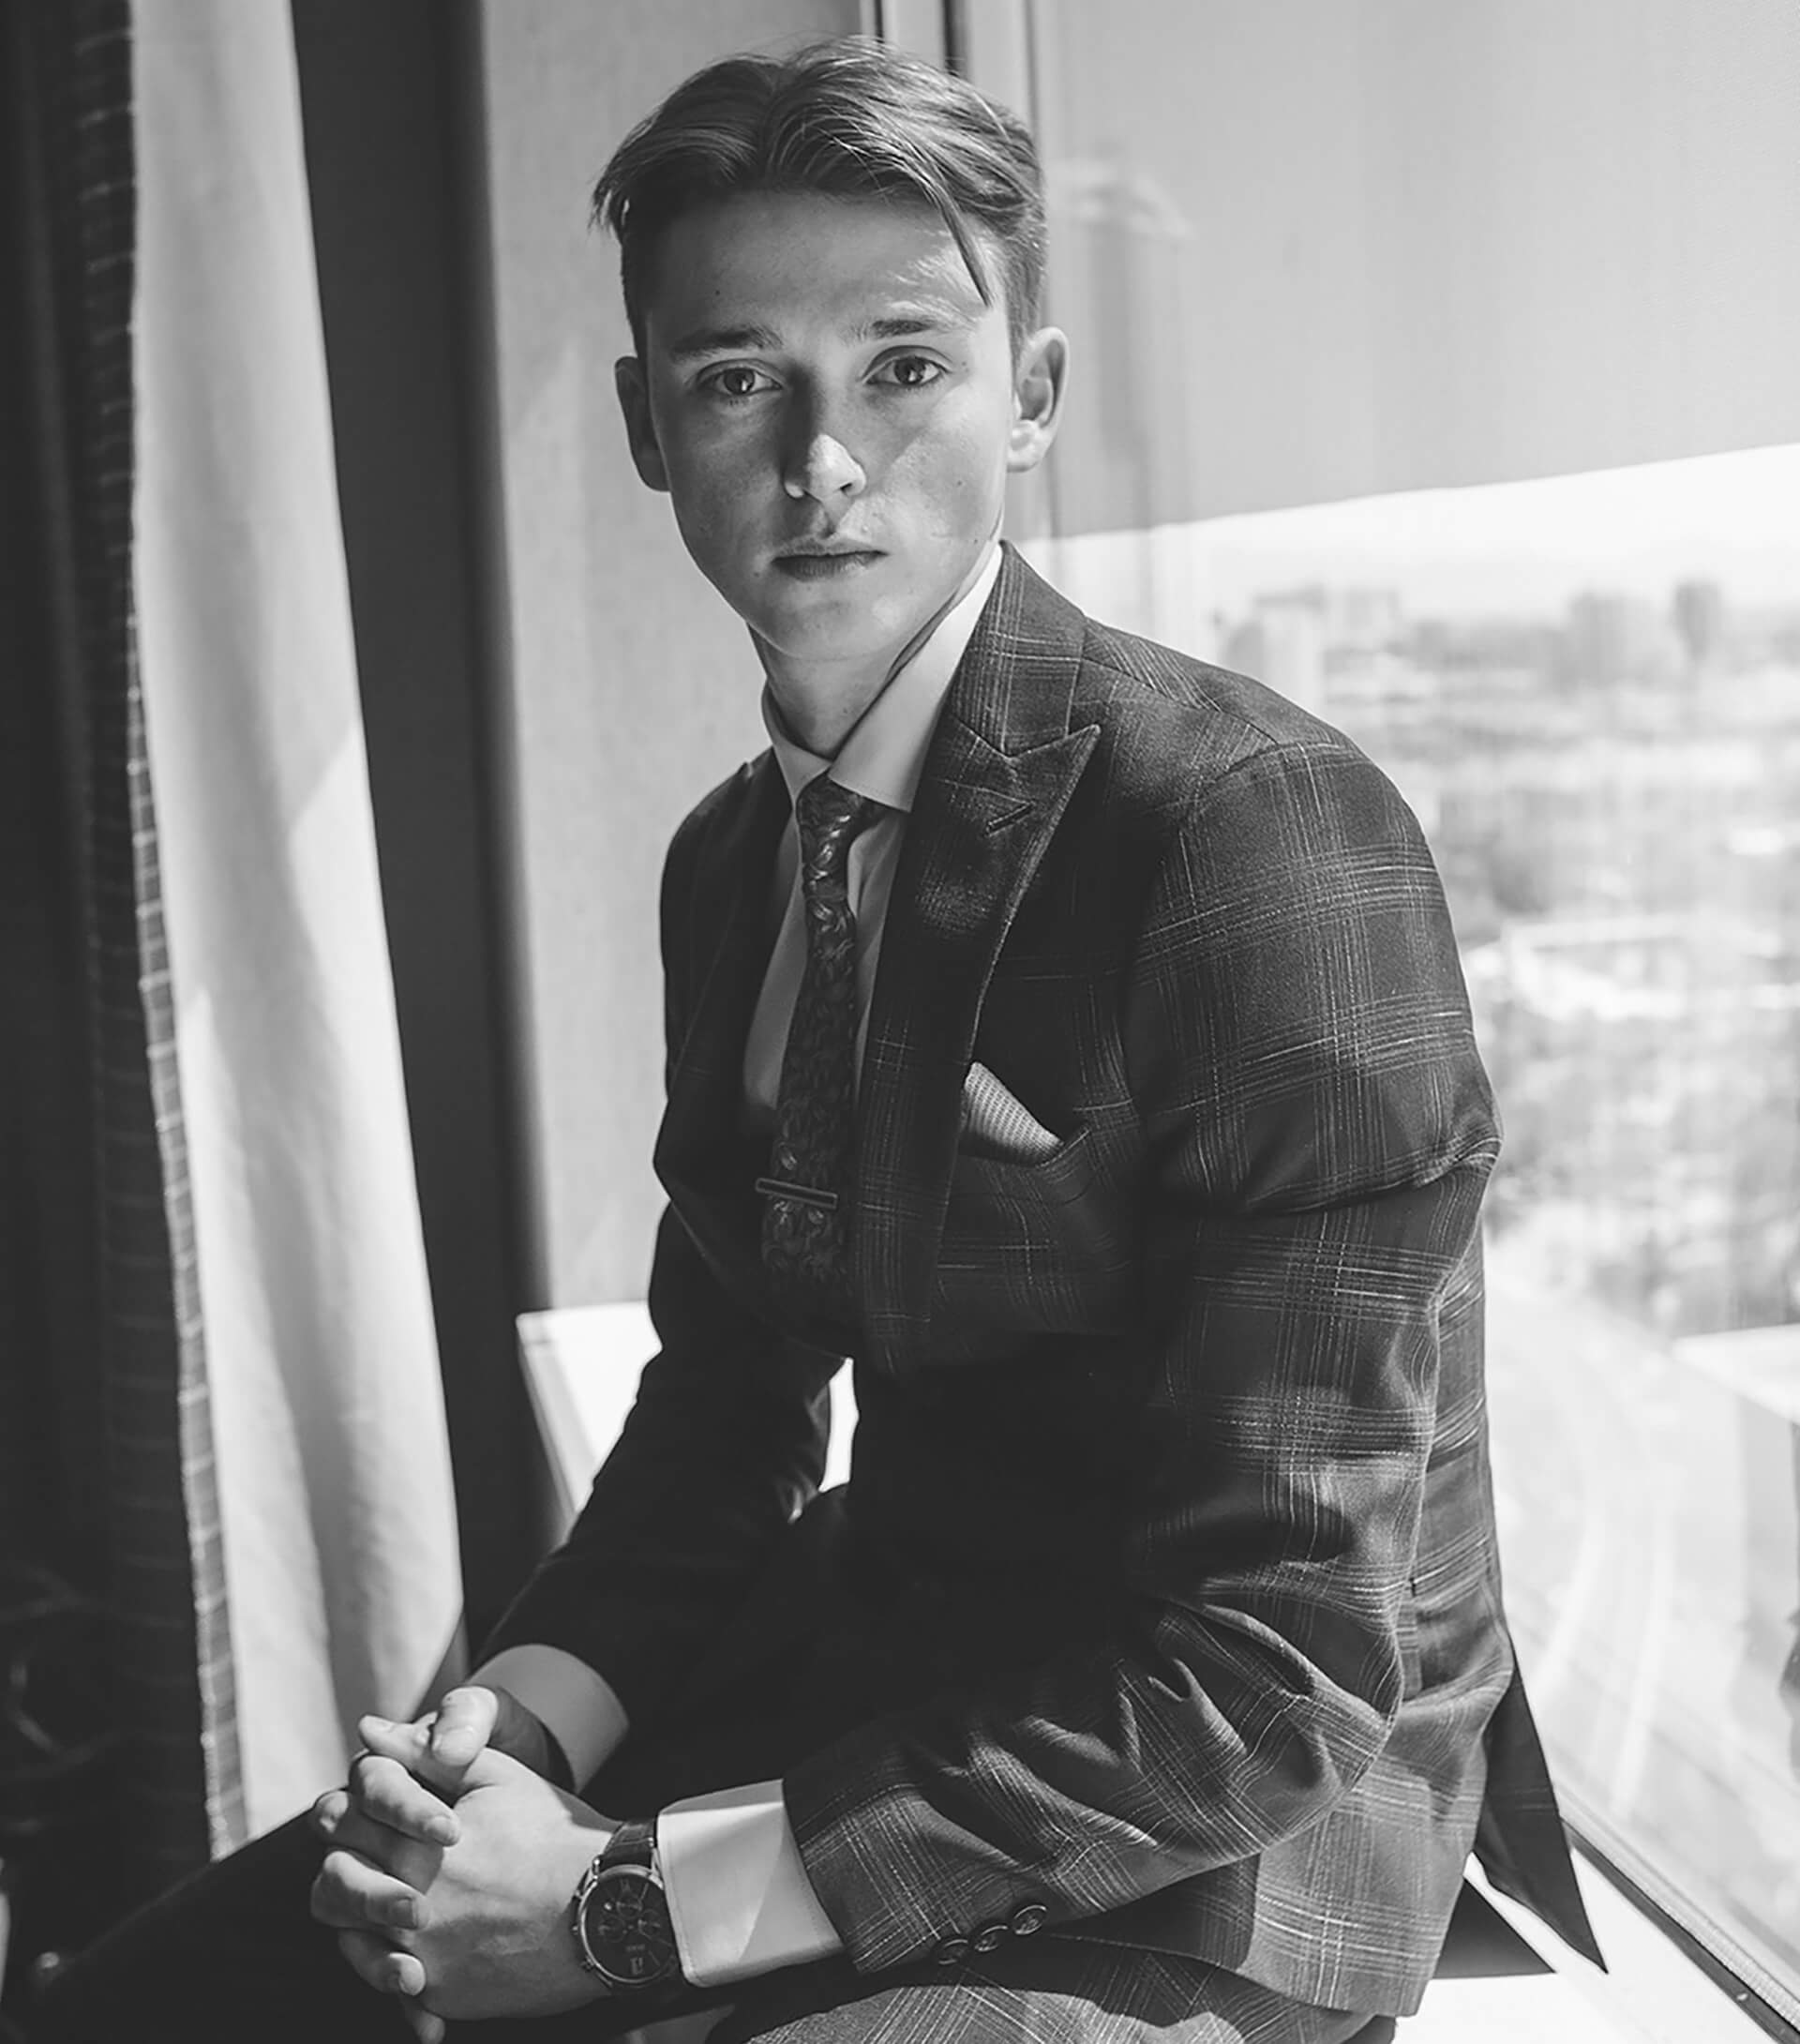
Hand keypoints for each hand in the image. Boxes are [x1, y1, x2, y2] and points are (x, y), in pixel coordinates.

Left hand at [313, 1728, 612, 2025]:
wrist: (609, 1904)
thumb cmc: (554, 1834)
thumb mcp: (496, 1776)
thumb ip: (425, 1753)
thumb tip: (369, 1729)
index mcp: (418, 1846)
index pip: (344, 1826)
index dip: (345, 1812)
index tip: (358, 1810)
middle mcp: (410, 1906)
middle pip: (333, 1886)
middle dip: (341, 1863)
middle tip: (361, 1855)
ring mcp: (424, 1956)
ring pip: (351, 1941)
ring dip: (356, 1917)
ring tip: (385, 1899)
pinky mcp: (444, 1994)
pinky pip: (393, 1987)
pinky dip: (391, 1970)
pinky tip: (408, 1952)